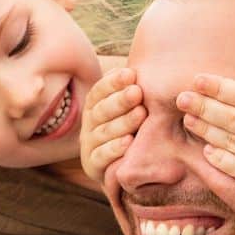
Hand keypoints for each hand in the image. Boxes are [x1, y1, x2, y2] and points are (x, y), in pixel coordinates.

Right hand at [80, 66, 143, 185]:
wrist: (127, 167)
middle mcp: (89, 124)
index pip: (99, 91)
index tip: (131, 74)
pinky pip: (101, 157)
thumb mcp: (134, 107)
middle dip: (120, 100)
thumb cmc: (134, 129)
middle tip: (138, 92)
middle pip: (101, 110)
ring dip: (122, 122)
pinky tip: (129, 141)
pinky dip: (114, 149)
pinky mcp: (92, 166)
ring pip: (103, 132)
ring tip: (140, 113)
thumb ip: (134, 89)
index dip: (113, 82)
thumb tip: (144, 67)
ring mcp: (89, 145)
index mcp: (95, 106)